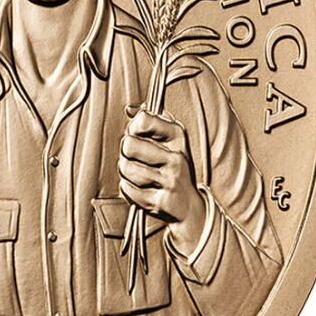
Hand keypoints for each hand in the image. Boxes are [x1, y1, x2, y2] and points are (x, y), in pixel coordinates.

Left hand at [119, 106, 206, 254]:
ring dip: (126, 172)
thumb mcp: (170, 139)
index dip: (133, 127)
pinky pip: (126, 189)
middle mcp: (176, 158)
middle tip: (134, 157)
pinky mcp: (159, 201)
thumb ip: (151, 119)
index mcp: (178, 137)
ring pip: (126, 168)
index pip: (144, 120)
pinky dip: (127, 189)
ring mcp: (169, 181)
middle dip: (125, 152)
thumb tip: (130, 109)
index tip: (137, 134)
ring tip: (138, 174)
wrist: (190, 206)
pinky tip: (140, 188)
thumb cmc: (175, 168)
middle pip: (129, 145)